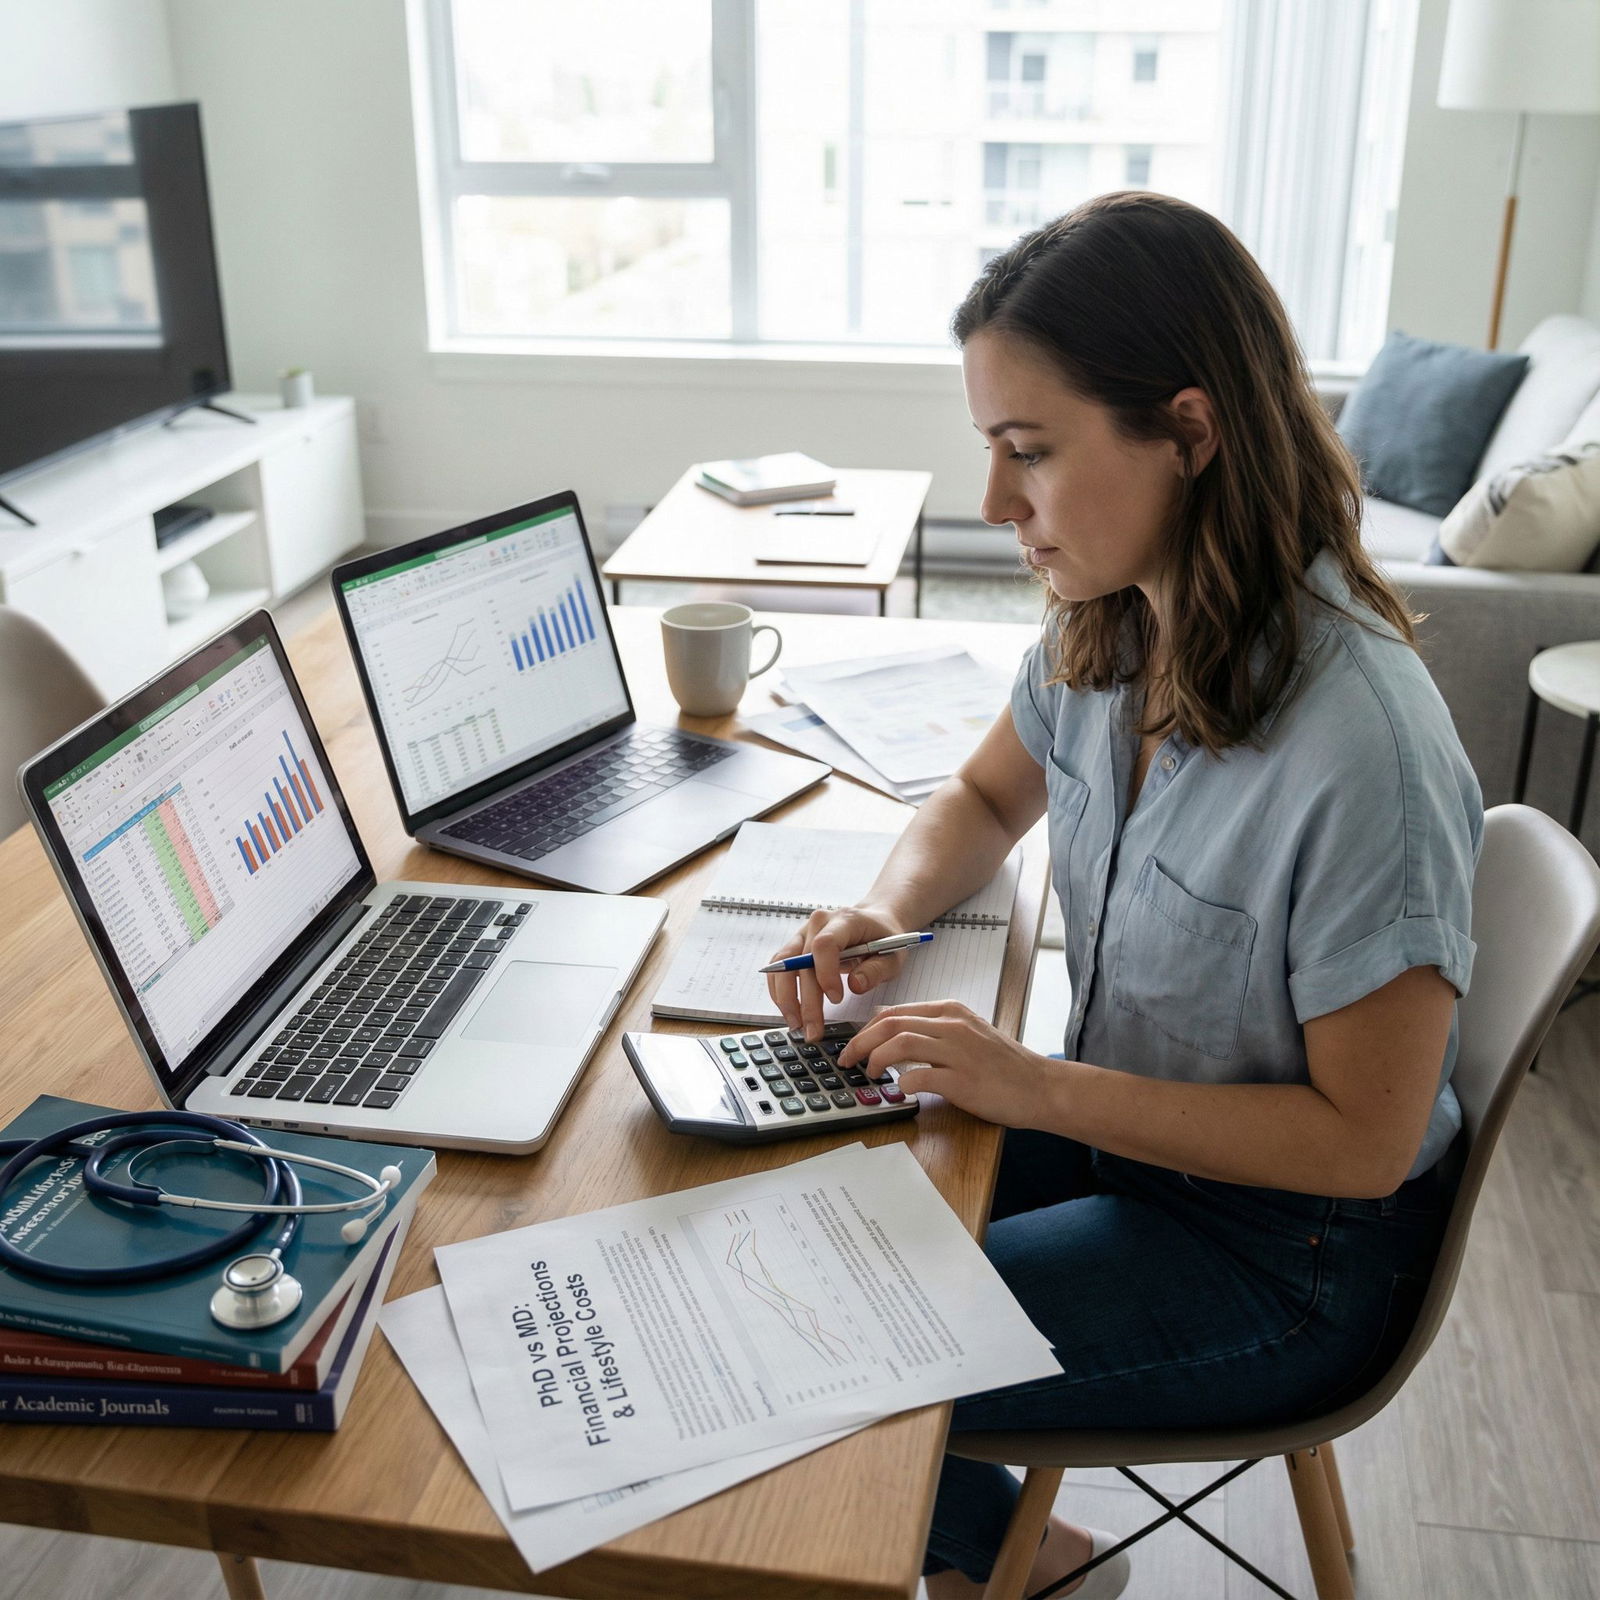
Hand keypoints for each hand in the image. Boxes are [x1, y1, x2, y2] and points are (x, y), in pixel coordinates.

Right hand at [766, 904, 907, 1039]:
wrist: (874, 921)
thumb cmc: (884, 938)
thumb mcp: (893, 955)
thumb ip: (877, 970)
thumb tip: (855, 985)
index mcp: (845, 920)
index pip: (825, 944)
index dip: (826, 973)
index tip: (836, 999)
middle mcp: (818, 923)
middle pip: (800, 961)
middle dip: (805, 1000)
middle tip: (813, 1030)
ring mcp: (803, 933)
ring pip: (782, 966)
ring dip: (785, 998)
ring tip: (797, 1026)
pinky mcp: (795, 946)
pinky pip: (779, 969)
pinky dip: (780, 992)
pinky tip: (791, 1012)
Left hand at [837, 999, 1056, 1126]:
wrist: (1042, 1087)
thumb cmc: (1004, 1065)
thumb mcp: (968, 1033)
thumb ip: (933, 1028)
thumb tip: (891, 1028)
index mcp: (951, 1011)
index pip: (895, 1012)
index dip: (866, 1029)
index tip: (853, 1045)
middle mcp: (952, 1025)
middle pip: (890, 1024)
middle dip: (860, 1042)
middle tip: (847, 1060)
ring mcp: (958, 1051)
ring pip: (900, 1043)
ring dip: (876, 1060)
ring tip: (871, 1074)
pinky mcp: (963, 1080)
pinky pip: (919, 1076)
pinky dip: (903, 1083)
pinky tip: (902, 1090)